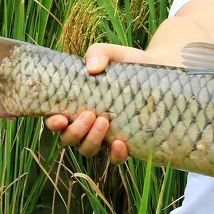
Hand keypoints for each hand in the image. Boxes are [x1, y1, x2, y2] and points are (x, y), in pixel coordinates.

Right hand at [45, 42, 138, 161]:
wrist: (160, 74)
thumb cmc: (129, 64)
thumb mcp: (114, 54)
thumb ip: (99, 53)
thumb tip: (92, 67)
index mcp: (77, 104)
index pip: (56, 118)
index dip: (52, 122)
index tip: (59, 118)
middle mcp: (86, 124)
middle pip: (69, 138)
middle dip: (75, 130)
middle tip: (90, 114)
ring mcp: (104, 136)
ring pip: (87, 150)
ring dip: (91, 140)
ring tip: (105, 122)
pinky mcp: (125, 144)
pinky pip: (114, 159)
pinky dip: (115, 155)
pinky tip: (120, 144)